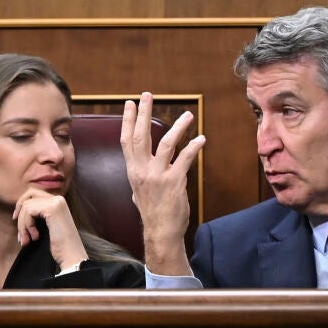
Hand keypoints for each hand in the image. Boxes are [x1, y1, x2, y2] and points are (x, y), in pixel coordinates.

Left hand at [13, 187, 86, 270]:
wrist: (71, 255)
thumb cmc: (60, 245)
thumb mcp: (48, 225)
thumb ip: (38, 214)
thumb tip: (19, 208)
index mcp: (58, 201)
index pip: (34, 194)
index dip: (22, 206)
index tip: (18, 222)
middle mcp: (58, 199)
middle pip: (29, 194)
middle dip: (20, 210)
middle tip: (19, 228)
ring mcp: (55, 203)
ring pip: (26, 205)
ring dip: (23, 224)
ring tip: (28, 239)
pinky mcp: (51, 209)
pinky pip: (28, 211)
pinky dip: (27, 225)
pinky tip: (35, 236)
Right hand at [120, 92, 204, 275]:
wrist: (161, 232)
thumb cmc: (153, 213)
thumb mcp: (138, 193)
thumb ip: (140, 178)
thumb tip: (139, 172)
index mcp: (133, 171)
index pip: (126, 141)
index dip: (128, 121)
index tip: (130, 104)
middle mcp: (142, 171)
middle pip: (141, 136)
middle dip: (143, 114)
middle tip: (147, 95)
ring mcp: (158, 176)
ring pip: (166, 144)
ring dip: (178, 127)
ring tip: (188, 115)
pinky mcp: (174, 181)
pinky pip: (185, 159)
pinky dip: (194, 147)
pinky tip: (201, 139)